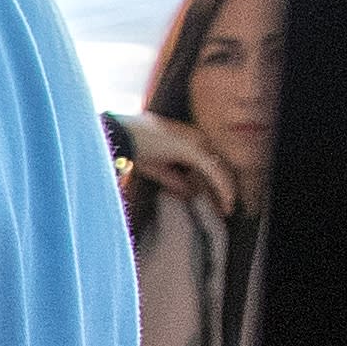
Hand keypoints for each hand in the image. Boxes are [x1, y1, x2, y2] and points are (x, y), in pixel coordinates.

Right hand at [117, 111, 238, 211]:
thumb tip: (191, 193)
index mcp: (190, 137)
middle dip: (224, 188)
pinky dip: (224, 188)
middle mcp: (198, 137)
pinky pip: (215, 171)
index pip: (212, 162)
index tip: (221, 200)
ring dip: (227, 190)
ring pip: (222, 168)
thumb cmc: (131, 147)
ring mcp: (197, 141)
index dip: (218, 182)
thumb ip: (174, 180)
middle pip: (220, 165)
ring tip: (228, 209)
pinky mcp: (193, 150)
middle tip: (226, 209)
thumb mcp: (156, 167)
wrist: (118, 136)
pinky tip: (228, 203)